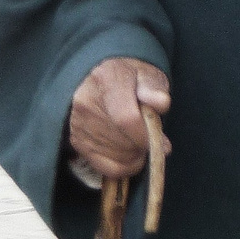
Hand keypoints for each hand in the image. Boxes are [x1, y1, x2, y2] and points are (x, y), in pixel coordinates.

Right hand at [69, 58, 170, 178]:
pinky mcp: (77, 141)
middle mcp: (87, 102)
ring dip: (135, 156)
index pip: (126, 118)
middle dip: (143, 145)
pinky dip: (124, 167)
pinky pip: (104, 166)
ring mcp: (79, 124)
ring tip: (142, 142)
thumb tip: (160, 104)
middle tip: (154, 139)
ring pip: (115, 156)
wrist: (99, 74)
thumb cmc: (129, 74)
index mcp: (108, 80)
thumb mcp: (147, 72)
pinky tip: (133, 157)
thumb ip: (155, 87)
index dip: (146, 137)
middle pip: (121, 140)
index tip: (162, 143)